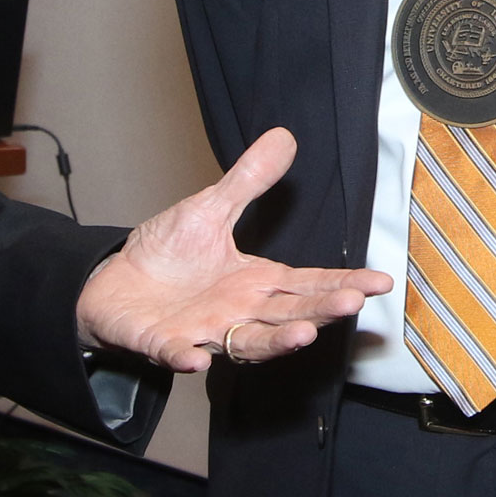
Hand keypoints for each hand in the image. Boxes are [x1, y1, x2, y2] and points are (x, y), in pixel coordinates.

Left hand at [75, 128, 391, 372]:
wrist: (115, 282)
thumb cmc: (168, 253)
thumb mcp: (209, 210)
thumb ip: (248, 182)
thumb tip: (283, 137)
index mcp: (254, 281)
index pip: (307, 283)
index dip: (342, 282)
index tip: (380, 282)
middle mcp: (239, 312)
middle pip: (288, 313)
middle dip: (320, 311)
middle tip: (351, 302)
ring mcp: (205, 331)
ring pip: (248, 342)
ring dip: (275, 342)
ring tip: (303, 335)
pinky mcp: (165, 343)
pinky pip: (177, 354)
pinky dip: (186, 358)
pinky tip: (195, 359)